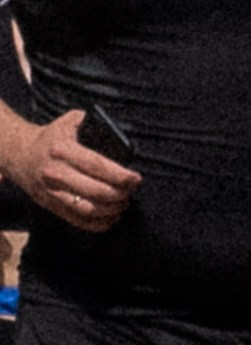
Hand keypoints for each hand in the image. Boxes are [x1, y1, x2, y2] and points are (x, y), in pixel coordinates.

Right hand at [23, 112, 138, 229]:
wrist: (20, 154)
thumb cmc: (52, 137)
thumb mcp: (70, 122)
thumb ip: (92, 124)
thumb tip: (118, 134)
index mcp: (62, 150)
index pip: (96, 165)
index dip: (119, 175)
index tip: (135, 179)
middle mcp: (56, 172)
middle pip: (96, 191)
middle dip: (120, 194)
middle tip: (131, 191)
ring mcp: (52, 192)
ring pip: (88, 209)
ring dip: (111, 210)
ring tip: (123, 204)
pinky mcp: (51, 205)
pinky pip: (78, 220)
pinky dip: (98, 223)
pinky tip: (111, 217)